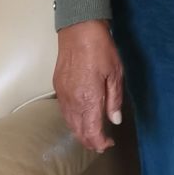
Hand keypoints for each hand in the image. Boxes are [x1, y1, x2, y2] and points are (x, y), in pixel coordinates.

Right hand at [53, 20, 124, 152]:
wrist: (79, 30)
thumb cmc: (101, 50)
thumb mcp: (115, 74)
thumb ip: (114, 100)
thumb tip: (114, 121)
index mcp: (89, 99)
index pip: (92, 132)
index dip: (100, 143)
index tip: (109, 144)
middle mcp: (73, 101)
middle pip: (78, 131)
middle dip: (90, 141)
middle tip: (102, 143)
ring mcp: (63, 95)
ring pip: (69, 123)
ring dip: (80, 132)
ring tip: (93, 134)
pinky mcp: (57, 87)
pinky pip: (64, 111)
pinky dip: (73, 120)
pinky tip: (81, 118)